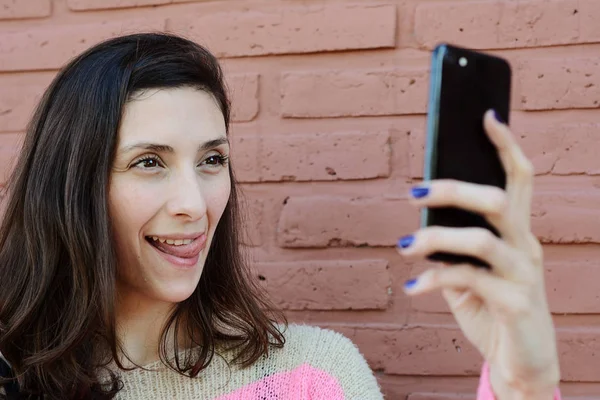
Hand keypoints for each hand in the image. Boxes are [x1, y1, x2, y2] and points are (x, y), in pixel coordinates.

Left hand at [398, 110, 559, 398]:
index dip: (506, 145)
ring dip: (436, 240)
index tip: (485, 115)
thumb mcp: (470, 273)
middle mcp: (527, 247)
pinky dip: (434, 280)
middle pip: (498, 200)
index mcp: (518, 233)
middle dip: (454, 189)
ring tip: (405, 248)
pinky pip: (469, 281)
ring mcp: (525, 275)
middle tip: (414, 193)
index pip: (519, 179)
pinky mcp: (516, 304)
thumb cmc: (492, 309)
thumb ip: (453, 247)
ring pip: (482, 240)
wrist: (520, 362)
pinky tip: (412, 288)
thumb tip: (420, 219)